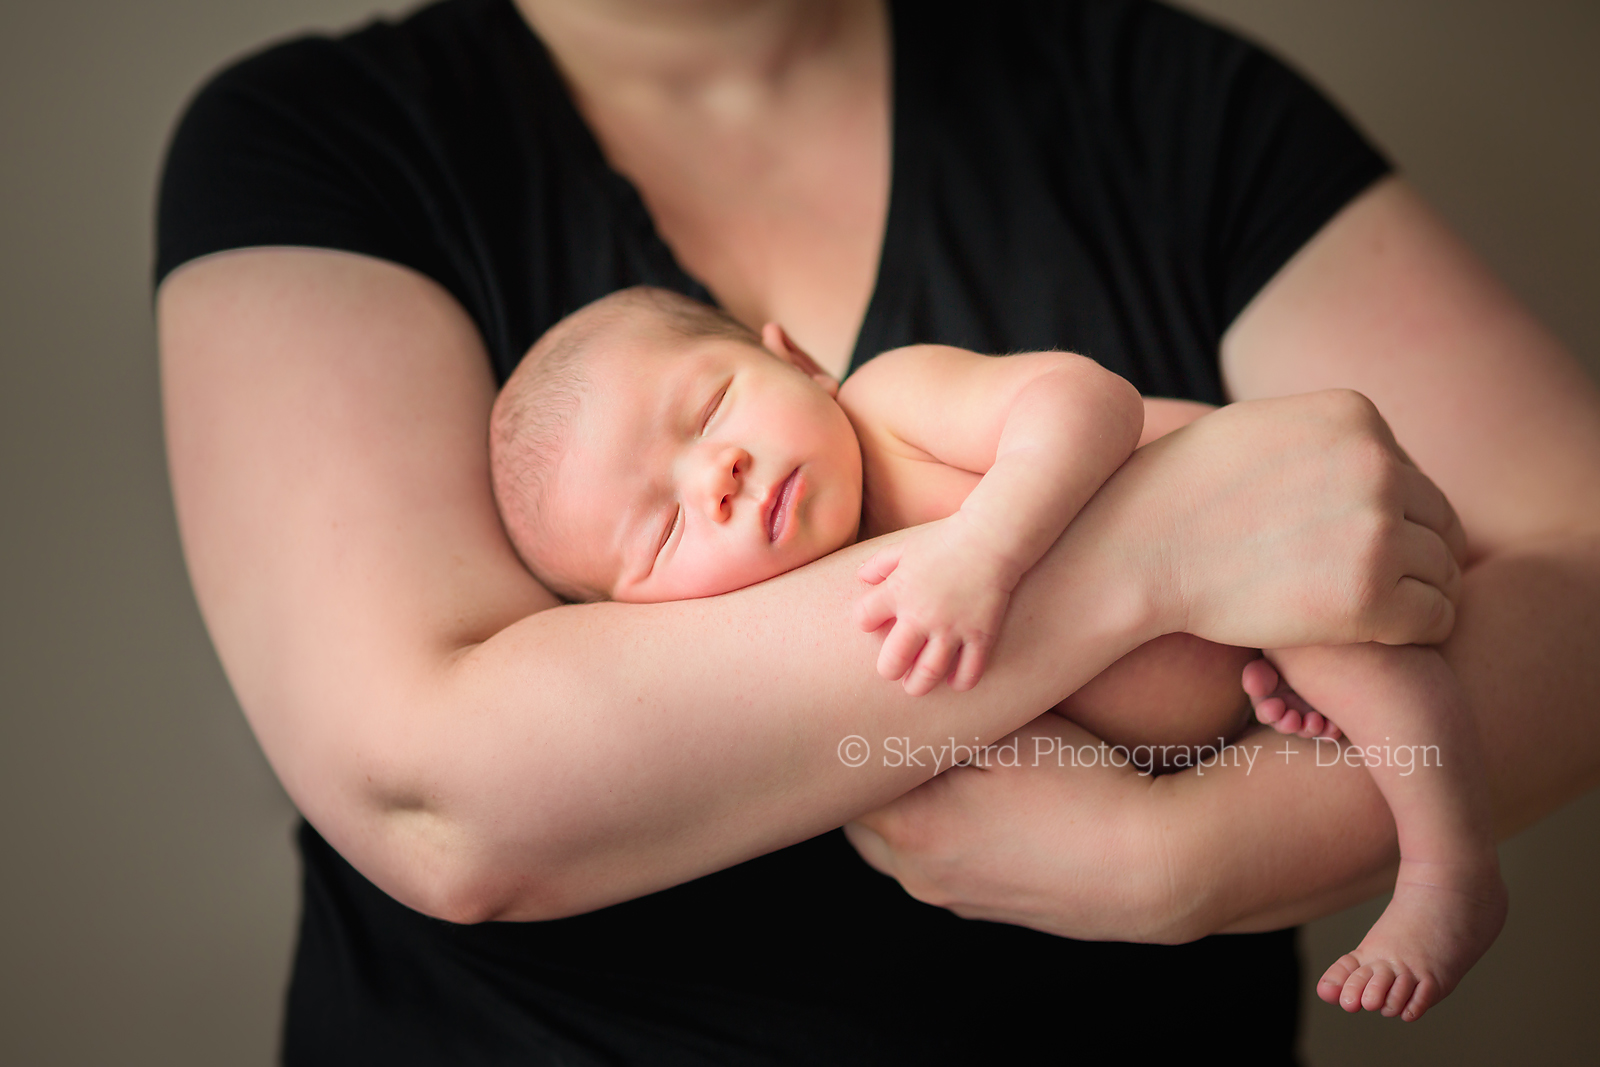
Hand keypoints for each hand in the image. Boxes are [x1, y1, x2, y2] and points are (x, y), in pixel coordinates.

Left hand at [844, 715, 1204, 942]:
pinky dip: (934, 836)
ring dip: (899, 811)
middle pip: (861, 821)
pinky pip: (934, 867)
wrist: (1154, 868)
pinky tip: (971, 803)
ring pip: (893, 849)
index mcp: (913, 829)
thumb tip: (894, 702)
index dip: (849, 743)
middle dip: (867, 780)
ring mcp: (952, 898)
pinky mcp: (984, 909)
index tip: (857, 710)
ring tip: (928, 765)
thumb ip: (942, 722)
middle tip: (884, 732)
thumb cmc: (1084, 787)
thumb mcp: (1010, 735)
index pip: (846, 784)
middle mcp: (920, 874)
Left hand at [853, 516, 1014, 694]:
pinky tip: (955, 680)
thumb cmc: (944, 541)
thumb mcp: (905, 547)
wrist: (990, 539)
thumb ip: (879, 564)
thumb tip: (861, 578)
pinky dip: (960, 682)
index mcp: (898, 592)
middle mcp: (921, 615)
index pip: (864, 619)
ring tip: (916, 686)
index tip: (874, 623)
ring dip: (919, 685)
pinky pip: (969, 671)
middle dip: (889, 670)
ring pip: (929, 673)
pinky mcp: (980, 634)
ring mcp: (952, 628)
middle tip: (894, 670)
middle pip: (893, 661)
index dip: (866, 622)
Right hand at [1100, 390, 1466, 649]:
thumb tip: (1370, 452)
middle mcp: (1378, 463)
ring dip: (1412, 595)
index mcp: (1355, 416)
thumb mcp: (1259, 430)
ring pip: (1443, 571)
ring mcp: (1378, 528)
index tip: (1344, 549)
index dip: (1387, 518)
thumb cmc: (1181, 495)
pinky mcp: (1371, 594)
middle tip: (1363, 588)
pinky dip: (1414, 631)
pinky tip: (1370, 635)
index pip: (1412, 475)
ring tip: (1360, 614)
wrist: (1137, 550)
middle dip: (1411, 556)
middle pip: (1439, 521)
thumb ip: (1322, 437)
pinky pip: (1436, 617)